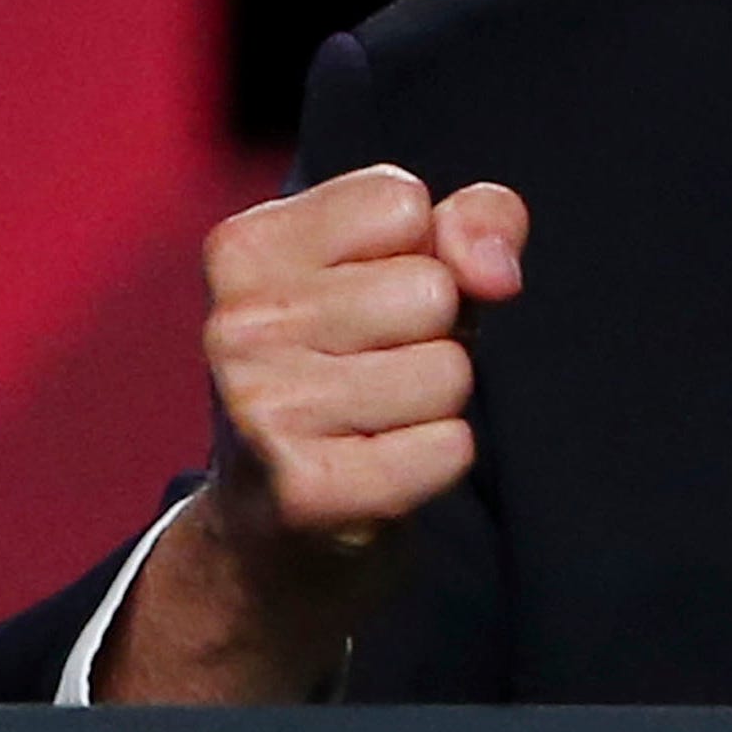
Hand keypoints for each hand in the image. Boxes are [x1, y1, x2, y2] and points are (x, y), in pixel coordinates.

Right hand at [96, 163, 527, 701]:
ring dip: (435, 402)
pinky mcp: (302, 492)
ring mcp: (260, 411)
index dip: (418, 253)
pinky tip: (379, 468)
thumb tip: (495, 271)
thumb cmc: (356, 368)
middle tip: (371, 372)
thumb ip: (474, 221)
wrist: (279, 530)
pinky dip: (437, 462)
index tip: (363, 299)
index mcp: (244, 249)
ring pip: (448, 370)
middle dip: (432, 333)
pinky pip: (448, 448)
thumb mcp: (412, 266)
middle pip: (433, 291)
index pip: (401, 202)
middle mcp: (235, 326)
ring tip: (373, 421)